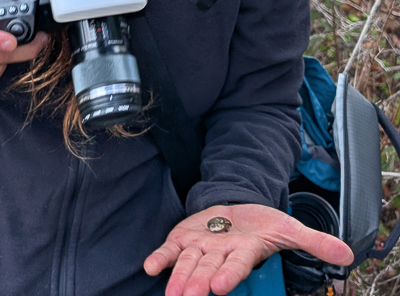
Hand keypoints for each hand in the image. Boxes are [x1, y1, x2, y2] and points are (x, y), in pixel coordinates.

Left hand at [144, 203, 352, 295]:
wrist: (238, 208)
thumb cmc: (262, 224)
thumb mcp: (288, 228)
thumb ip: (313, 243)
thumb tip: (347, 254)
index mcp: (244, 254)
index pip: (237, 267)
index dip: (229, 277)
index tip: (220, 287)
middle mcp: (219, 256)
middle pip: (208, 271)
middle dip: (199, 284)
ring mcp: (199, 248)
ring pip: (188, 264)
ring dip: (179, 278)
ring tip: (172, 293)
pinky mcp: (183, 238)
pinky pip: (169, 250)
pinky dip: (160, 258)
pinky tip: (149, 266)